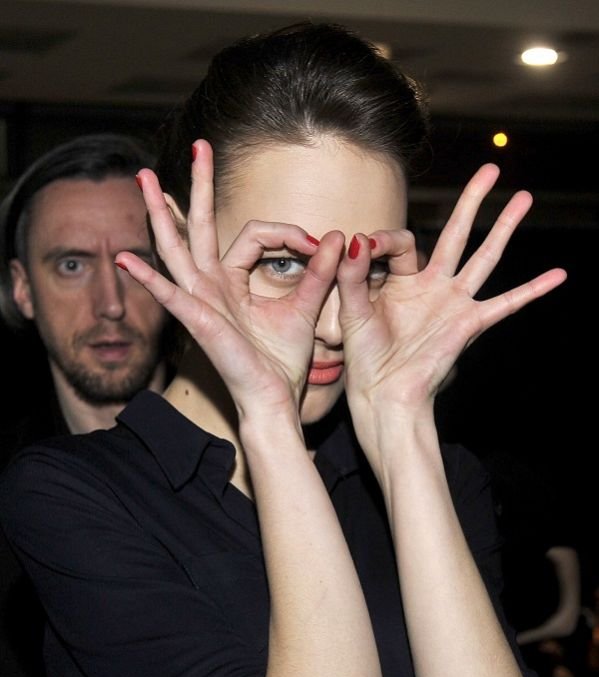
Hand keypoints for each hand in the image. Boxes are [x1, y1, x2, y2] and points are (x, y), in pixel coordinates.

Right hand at [117, 140, 343, 422]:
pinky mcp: (200, 323)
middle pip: (197, 227)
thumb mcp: (307, 308)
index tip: (317, 243)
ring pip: (176, 249)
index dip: (285, 232)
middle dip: (197, 186)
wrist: (275, 400)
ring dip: (160, 213)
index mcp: (234, 282)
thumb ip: (320, 273)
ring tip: (143, 179)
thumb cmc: (283, 363)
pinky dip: (149, 280)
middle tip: (199, 146)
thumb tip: (340, 236)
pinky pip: (172, 297)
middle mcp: (212, 287)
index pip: (252, 234)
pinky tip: (126, 260)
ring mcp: (201, 303)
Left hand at [336, 164, 566, 418]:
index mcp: (401, 280)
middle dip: (473, 200)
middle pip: (456, 233)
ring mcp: (453, 302)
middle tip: (491, 168)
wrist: (383, 392)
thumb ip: (354, 275)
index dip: (382, 240)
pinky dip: (532, 290)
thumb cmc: (364, 358)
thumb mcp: (352, 310)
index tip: (365, 247)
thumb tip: (358, 238)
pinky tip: (558, 275)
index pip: (401, 242)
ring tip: (524, 197)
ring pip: (484, 256)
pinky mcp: (468, 323)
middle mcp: (432, 286)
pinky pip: (506, 304)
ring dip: (505, 227)